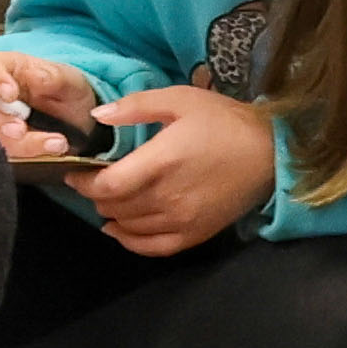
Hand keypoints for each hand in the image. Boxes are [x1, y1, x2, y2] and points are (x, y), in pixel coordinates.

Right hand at [0, 49, 104, 165]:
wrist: (78, 122)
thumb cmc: (67, 91)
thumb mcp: (69, 79)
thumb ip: (54, 76)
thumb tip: (35, 76)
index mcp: (4, 68)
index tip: (9, 95)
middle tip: (21, 129)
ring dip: (20, 144)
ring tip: (56, 142)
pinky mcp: (1, 146)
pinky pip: (3, 155)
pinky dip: (27, 156)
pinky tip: (51, 151)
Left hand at [77, 88, 273, 254]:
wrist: (270, 152)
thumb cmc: (223, 120)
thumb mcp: (180, 99)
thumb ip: (135, 107)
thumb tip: (96, 117)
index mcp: (160, 162)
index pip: (107, 186)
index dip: (83, 182)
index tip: (75, 171)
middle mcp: (167, 198)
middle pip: (113, 207)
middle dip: (96, 194)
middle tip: (95, 179)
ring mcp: (181, 221)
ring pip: (128, 227)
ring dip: (111, 213)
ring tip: (108, 197)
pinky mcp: (195, 235)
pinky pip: (152, 248)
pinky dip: (130, 241)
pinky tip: (119, 229)